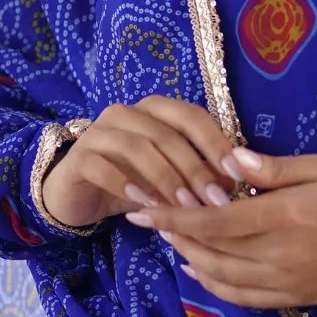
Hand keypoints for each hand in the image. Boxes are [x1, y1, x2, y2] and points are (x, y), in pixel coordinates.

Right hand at [37, 95, 240, 229]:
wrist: (80, 194)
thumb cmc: (133, 181)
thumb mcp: (171, 178)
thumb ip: (198, 174)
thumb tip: (236, 183)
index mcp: (155, 109)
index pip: (191, 116)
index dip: (216, 143)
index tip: (237, 174)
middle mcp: (126, 113)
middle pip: (167, 134)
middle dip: (195, 168)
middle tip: (214, 200)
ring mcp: (99, 132)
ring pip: (137, 148)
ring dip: (165, 178)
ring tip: (185, 207)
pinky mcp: (79, 157)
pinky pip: (103, 166)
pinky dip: (126, 185)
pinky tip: (144, 204)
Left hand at [122, 146, 316, 308]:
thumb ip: (275, 169)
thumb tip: (230, 161)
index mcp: (284, 217)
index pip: (214, 220)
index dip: (173, 215)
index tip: (143, 207)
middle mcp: (278, 255)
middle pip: (210, 249)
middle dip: (173, 233)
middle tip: (148, 216)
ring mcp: (284, 281)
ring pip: (220, 276)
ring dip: (188, 257)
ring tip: (169, 237)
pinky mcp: (292, 298)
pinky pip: (241, 297)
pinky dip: (212, 285)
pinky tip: (197, 269)